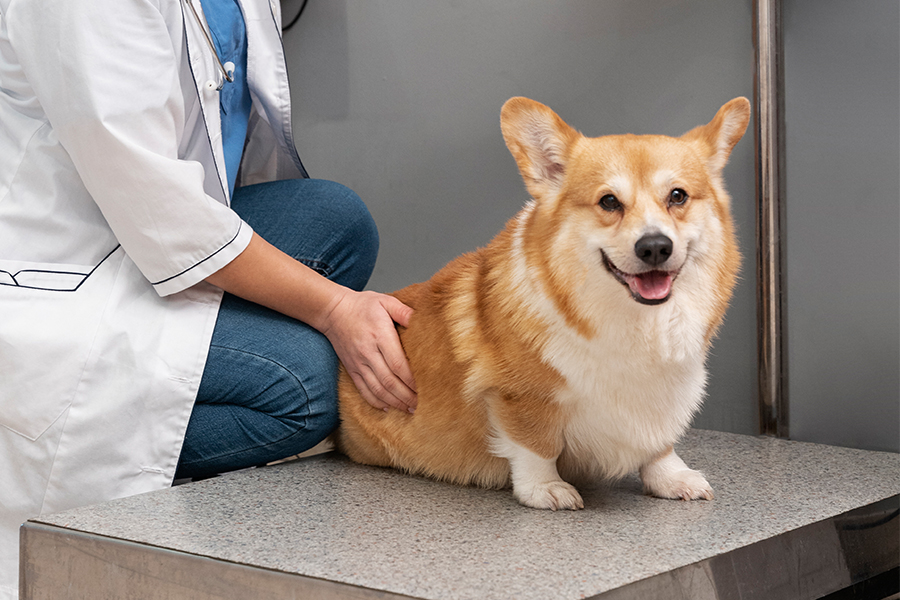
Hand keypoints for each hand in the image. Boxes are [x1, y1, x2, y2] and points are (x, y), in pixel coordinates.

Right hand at [319, 289, 417, 412]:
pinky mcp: (352, 369)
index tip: (426, 386)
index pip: (398, 364)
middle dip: (407, 395)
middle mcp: (368, 352)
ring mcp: (358, 363)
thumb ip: (404, 312)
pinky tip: (388, 407)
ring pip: (377, 390)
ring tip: (409, 408)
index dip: (412, 379)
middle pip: (389, 381)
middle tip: (422, 403)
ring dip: (395, 402)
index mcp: (379, 335)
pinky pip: (363, 390)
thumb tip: (423, 320)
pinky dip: (376, 402)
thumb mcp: (385, 301)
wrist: (333, 311)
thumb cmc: (362, 306)